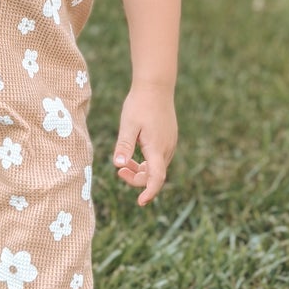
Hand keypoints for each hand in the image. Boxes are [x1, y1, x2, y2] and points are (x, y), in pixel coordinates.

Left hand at [111, 85, 175, 206]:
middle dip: (137, 179)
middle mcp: (167, 149)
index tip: (141, 202)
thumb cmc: (140, 104)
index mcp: (157, 148)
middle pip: (154, 175)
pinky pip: (159, 158)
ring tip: (124, 163)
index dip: (149, 192)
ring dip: (141, 171)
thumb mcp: (128, 125)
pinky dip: (147, 163)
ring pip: (157, 167)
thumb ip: (124, 146)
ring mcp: (170, 144)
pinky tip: (135, 155)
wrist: (156, 86)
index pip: (156, 178)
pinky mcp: (169, 139)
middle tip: (119, 170)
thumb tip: (118, 165)